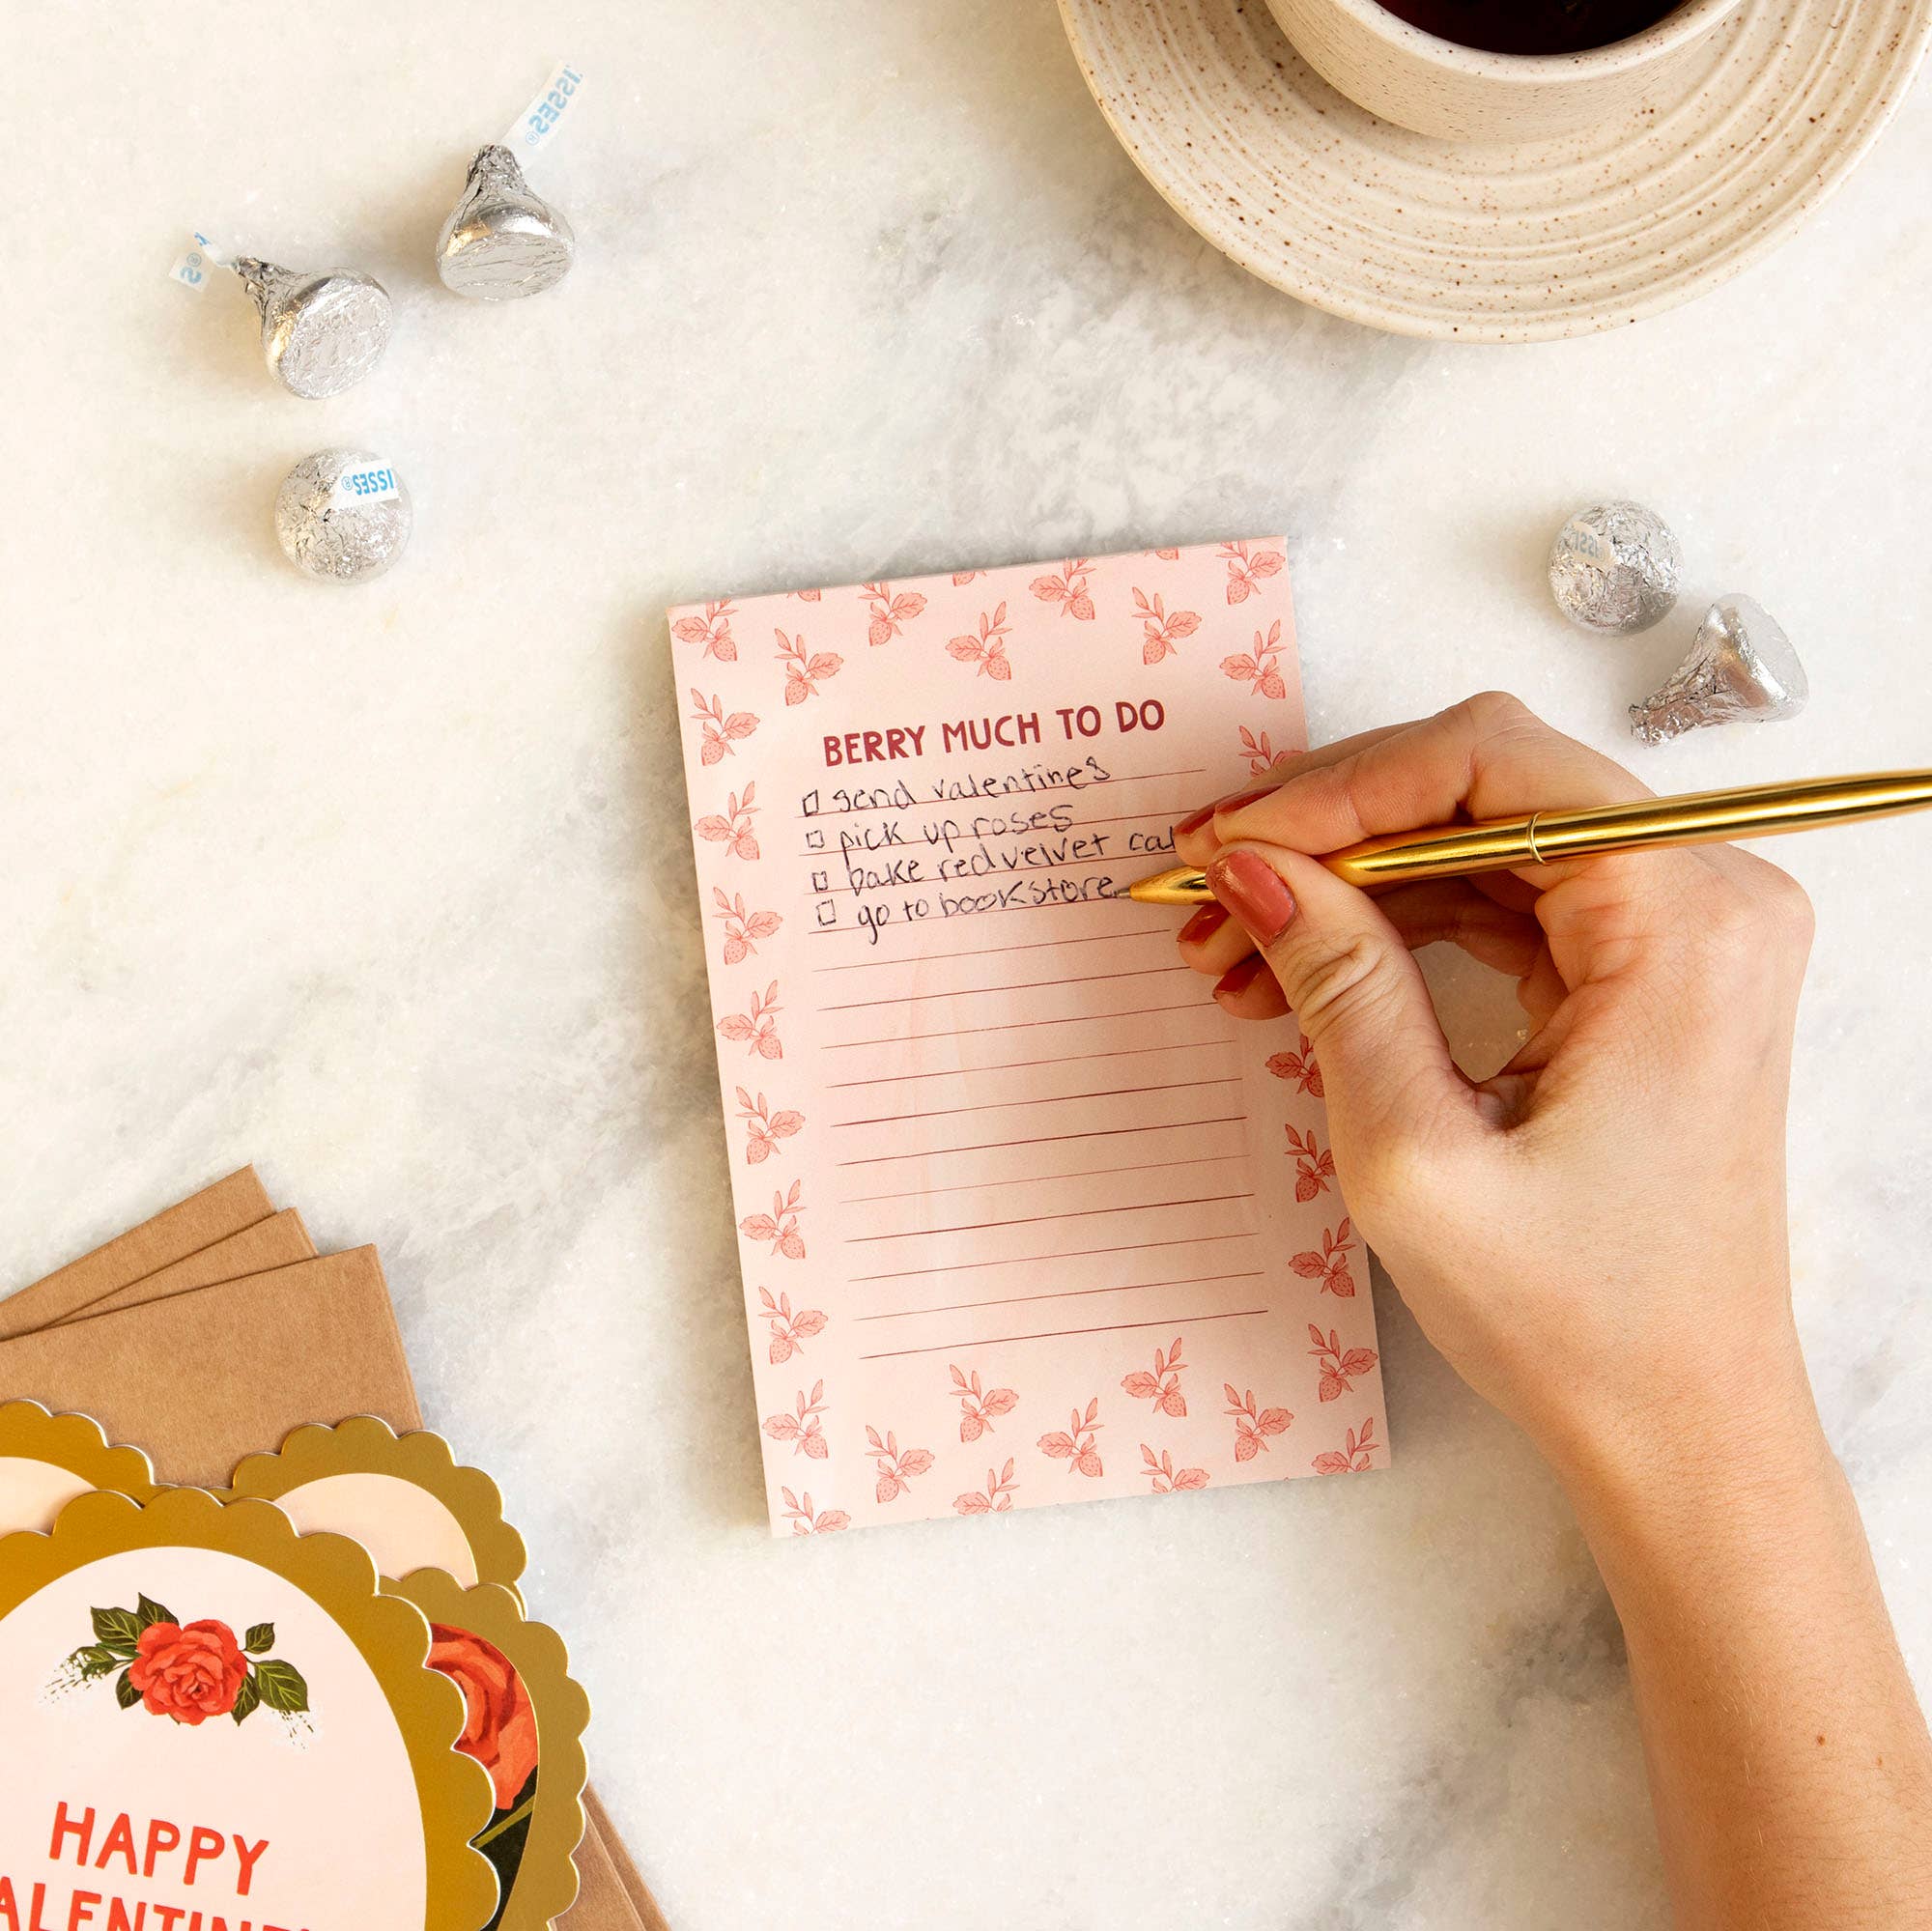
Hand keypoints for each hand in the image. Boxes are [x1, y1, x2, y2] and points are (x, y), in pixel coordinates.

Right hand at [1172, 692, 1816, 1473]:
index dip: (1339, 787)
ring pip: (1478, 844)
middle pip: (1485, 788)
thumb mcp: (1416, 1153)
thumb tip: (1251, 866)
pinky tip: (1302, 974)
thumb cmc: (1574, 1318)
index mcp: (1684, 923)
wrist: (1678, 1428)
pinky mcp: (1646, 975)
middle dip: (1331, 834)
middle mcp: (1705, 898)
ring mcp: (1681, 934)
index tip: (1226, 842)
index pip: (1494, 764)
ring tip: (1233, 954)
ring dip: (1350, 885)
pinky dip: (1397, 929)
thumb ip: (1337, 984)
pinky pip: (1502, 904)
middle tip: (1208, 888)